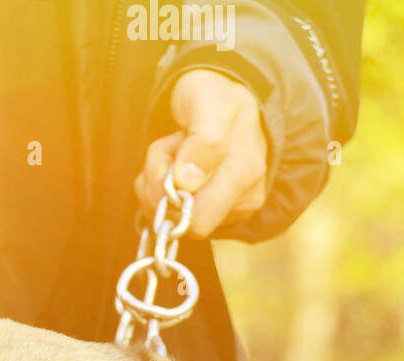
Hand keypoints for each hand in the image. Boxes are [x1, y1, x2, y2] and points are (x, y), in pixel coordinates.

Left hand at [134, 68, 267, 238]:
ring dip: (158, 184)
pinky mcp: (218, 214)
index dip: (170, 190)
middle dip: (161, 186)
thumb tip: (188, 182)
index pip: (197, 218)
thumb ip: (204, 139)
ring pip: (172, 218)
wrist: (222, 98)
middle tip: (170, 151)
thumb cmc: (213, 96)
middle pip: (182, 222)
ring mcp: (232, 208)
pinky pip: (174, 216)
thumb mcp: (207, 99)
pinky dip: (162, 191)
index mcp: (245, 172)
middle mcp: (245, 197)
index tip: (174, 151)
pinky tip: (176, 168)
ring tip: (175, 154)